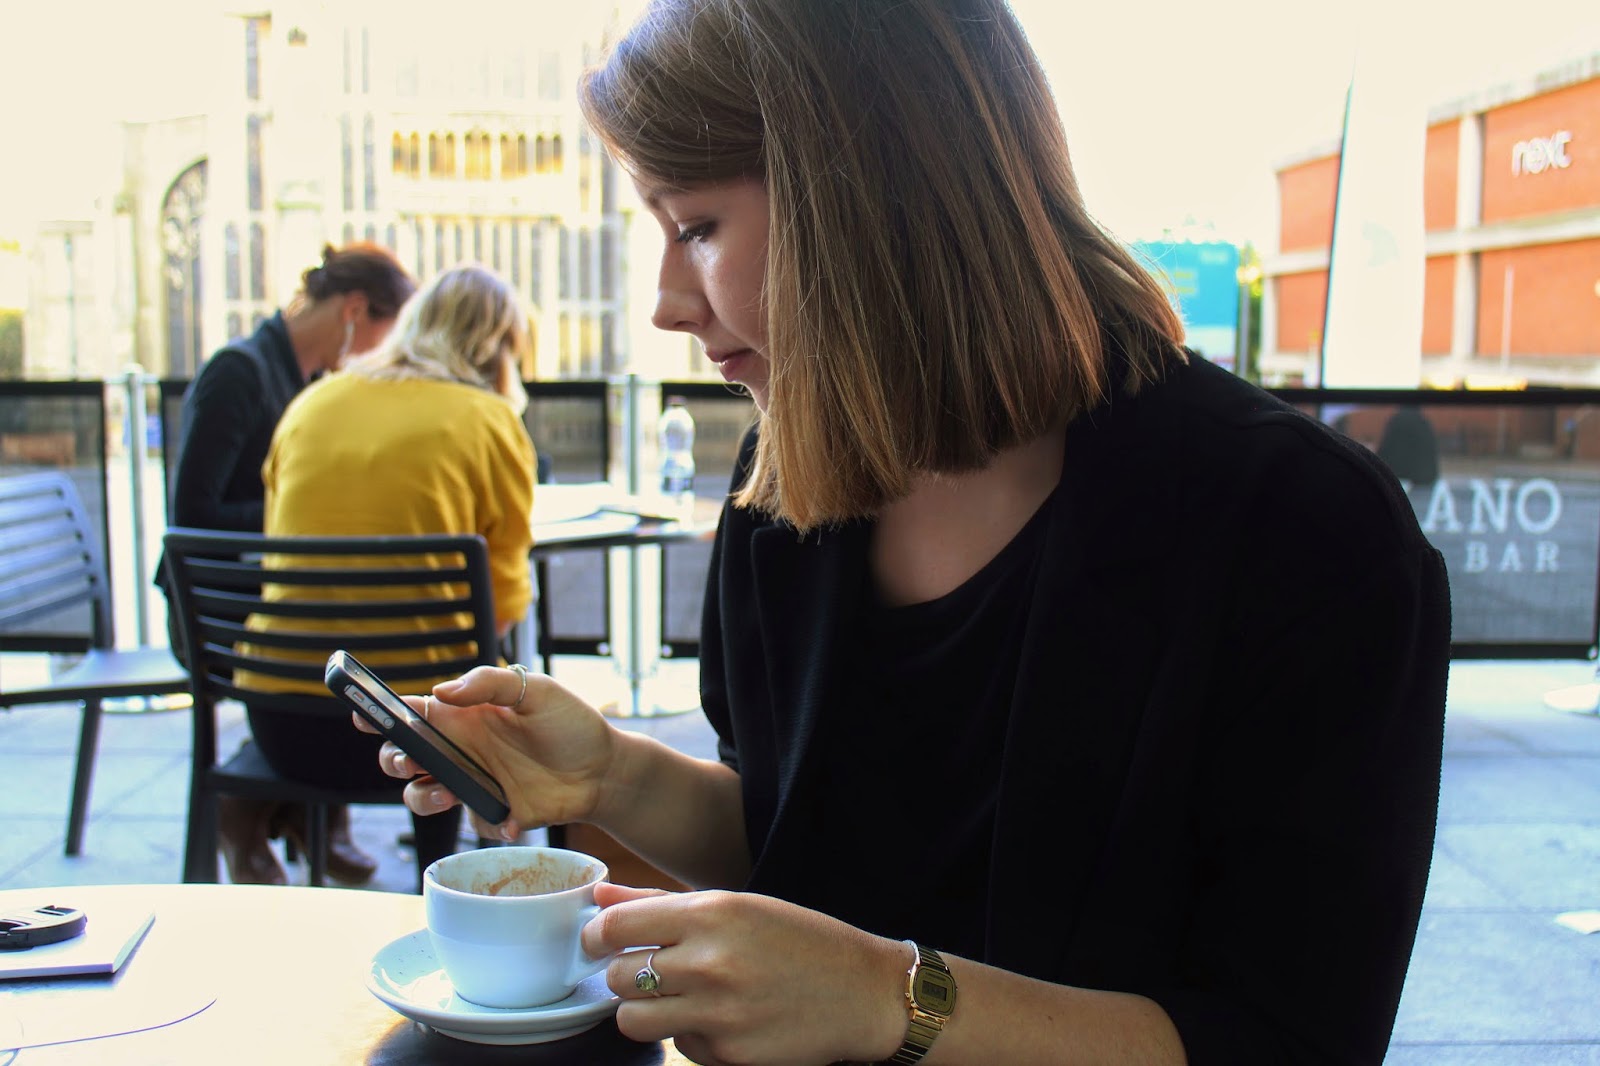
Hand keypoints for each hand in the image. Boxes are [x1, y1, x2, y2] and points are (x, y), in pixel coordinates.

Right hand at [351, 665, 615, 839]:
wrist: (603, 769)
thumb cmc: (569, 723)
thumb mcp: (535, 690)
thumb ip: (489, 684)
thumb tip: (441, 693)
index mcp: (464, 717)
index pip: (412, 714)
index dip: (380, 714)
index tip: (360, 714)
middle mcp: (460, 751)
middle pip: (403, 758)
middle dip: (392, 759)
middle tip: (409, 759)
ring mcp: (473, 784)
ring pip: (421, 794)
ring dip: (420, 795)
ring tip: (445, 790)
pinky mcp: (492, 813)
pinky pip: (470, 822)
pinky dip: (485, 822)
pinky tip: (512, 815)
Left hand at [584, 883, 908, 1065]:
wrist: (864, 993)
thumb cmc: (802, 941)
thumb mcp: (739, 905)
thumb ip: (661, 902)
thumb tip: (600, 894)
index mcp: (713, 914)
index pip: (616, 926)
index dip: (597, 934)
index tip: (600, 940)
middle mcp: (710, 963)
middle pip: (617, 976)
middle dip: (622, 974)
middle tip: (645, 970)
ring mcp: (718, 1014)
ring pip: (632, 1020)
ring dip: (644, 1010)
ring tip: (674, 998)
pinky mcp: (727, 1055)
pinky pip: (677, 1045)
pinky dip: (688, 1034)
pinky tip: (720, 1019)